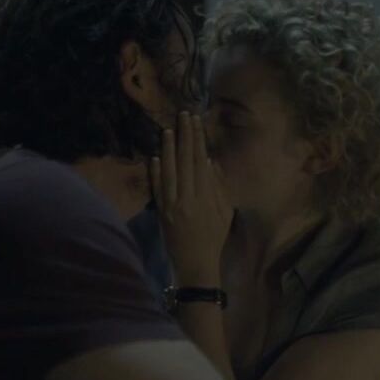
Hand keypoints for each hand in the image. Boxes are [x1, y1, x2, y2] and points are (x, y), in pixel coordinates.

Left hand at [150, 112, 232, 287]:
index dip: (197, 139)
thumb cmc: (214, 238)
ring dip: (167, 149)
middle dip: (184, 136)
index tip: (195, 121)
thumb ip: (218, 187)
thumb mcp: (224, 213)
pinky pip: (157, 187)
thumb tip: (209, 162)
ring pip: (168, 170)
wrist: (196, 265)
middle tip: (182, 115)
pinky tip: (154, 157)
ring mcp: (171, 204)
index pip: (200, 160)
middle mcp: (188, 197)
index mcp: (206, 197)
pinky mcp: (161, 212)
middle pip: (184, 160)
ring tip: (167, 130)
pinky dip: (155, 171)